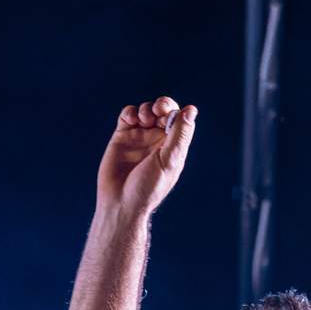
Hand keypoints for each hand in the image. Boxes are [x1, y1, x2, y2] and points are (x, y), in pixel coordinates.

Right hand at [97, 97, 196, 218]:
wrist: (120, 204)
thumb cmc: (147, 189)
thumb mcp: (168, 161)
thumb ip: (179, 135)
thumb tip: (191, 110)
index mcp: (172, 147)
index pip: (179, 119)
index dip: (175, 111)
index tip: (168, 117)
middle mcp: (157, 141)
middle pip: (164, 110)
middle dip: (162, 105)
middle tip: (157, 111)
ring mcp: (139, 138)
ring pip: (146, 110)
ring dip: (146, 109)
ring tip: (143, 119)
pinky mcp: (122, 138)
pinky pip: (128, 116)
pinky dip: (130, 112)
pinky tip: (131, 120)